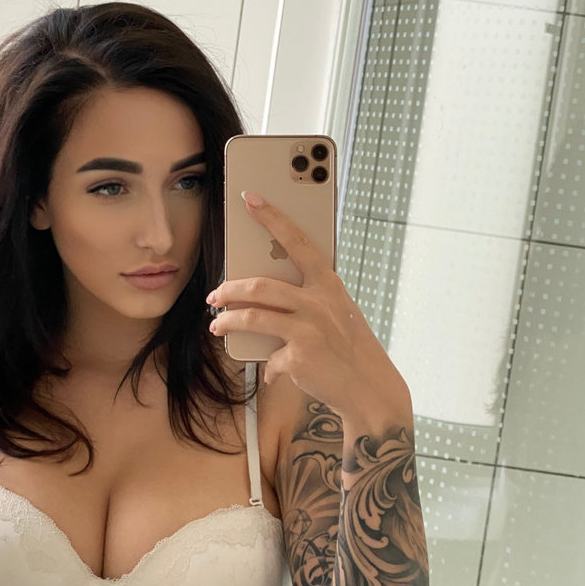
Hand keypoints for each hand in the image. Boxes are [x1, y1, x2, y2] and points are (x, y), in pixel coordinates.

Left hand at [205, 192, 405, 419]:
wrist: (369, 387)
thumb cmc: (350, 346)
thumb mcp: (337, 311)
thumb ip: (308, 298)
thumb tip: (263, 295)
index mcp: (329, 284)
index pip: (297, 241)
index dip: (272, 217)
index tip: (250, 198)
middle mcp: (319, 302)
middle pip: (261, 286)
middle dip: (230, 289)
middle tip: (215, 296)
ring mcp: (309, 329)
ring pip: (252, 317)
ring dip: (228, 322)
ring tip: (218, 326)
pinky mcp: (299, 356)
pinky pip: (271, 357)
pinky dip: (270, 366)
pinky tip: (273, 371)